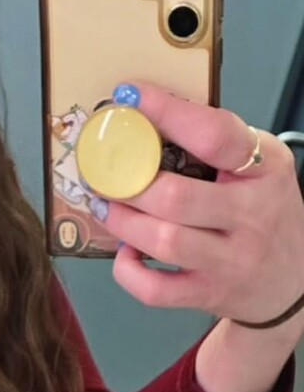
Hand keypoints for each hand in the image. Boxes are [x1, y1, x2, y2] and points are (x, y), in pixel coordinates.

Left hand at [94, 83, 303, 325]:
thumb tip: (149, 114)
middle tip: (106, 172)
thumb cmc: (266, 212)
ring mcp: (232, 261)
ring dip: (121, 221)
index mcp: (265, 170)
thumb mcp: (261, 166)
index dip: (168, 113)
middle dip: (129, 183)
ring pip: (163, 241)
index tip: (132, 97)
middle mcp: (252, 215)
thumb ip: (217, 142)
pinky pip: (156, 290)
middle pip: (175, 197)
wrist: (295, 279)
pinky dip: (128, 271)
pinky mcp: (211, 294)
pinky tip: (127, 252)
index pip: (215, 136)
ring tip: (107, 206)